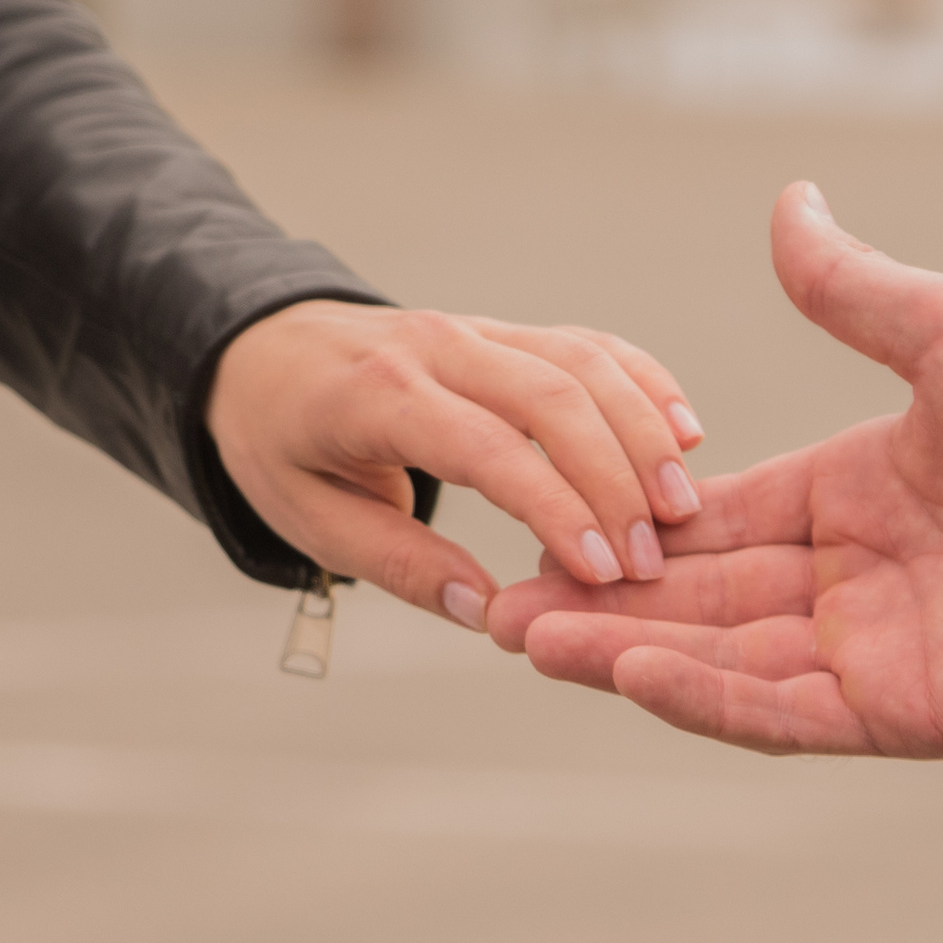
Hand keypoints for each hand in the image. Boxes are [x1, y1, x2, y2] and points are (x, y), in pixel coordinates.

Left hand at [208, 300, 707, 628]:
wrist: (259, 352)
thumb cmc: (282, 445)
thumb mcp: (309, 519)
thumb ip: (400, 565)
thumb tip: (489, 613)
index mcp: (377, 397)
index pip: (487, 448)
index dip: (554, 508)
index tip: (603, 573)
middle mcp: (436, 347)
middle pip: (552, 395)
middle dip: (614, 478)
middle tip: (653, 559)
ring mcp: (476, 330)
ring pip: (581, 362)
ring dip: (642, 432)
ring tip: (681, 506)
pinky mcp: (504, 331)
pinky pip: (585, 345)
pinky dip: (641, 382)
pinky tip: (683, 434)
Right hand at [487, 185, 942, 755]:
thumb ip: (849, 289)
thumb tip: (789, 200)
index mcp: (854, 497)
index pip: (712, 521)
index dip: (624, 524)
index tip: (534, 521)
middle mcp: (852, 584)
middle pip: (695, 599)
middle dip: (595, 601)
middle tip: (494, 604)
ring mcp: (875, 656)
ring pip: (719, 662)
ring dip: (622, 653)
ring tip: (527, 638)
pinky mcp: (907, 715)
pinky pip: (783, 714)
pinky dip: (702, 697)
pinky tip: (629, 668)